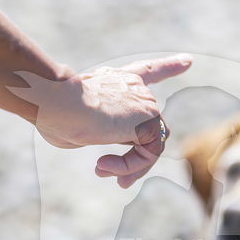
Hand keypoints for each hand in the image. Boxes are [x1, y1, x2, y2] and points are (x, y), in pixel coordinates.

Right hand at [8, 54, 191, 187]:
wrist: (55, 100)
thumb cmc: (51, 112)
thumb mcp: (74, 119)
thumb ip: (95, 127)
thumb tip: (101, 138)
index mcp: (117, 80)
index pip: (148, 72)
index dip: (168, 67)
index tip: (188, 61)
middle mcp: (136, 88)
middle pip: (148, 131)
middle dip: (133, 160)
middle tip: (112, 177)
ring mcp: (145, 103)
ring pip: (150, 146)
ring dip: (129, 167)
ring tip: (103, 170)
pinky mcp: (149, 120)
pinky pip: (147, 154)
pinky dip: (128, 166)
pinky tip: (103, 164)